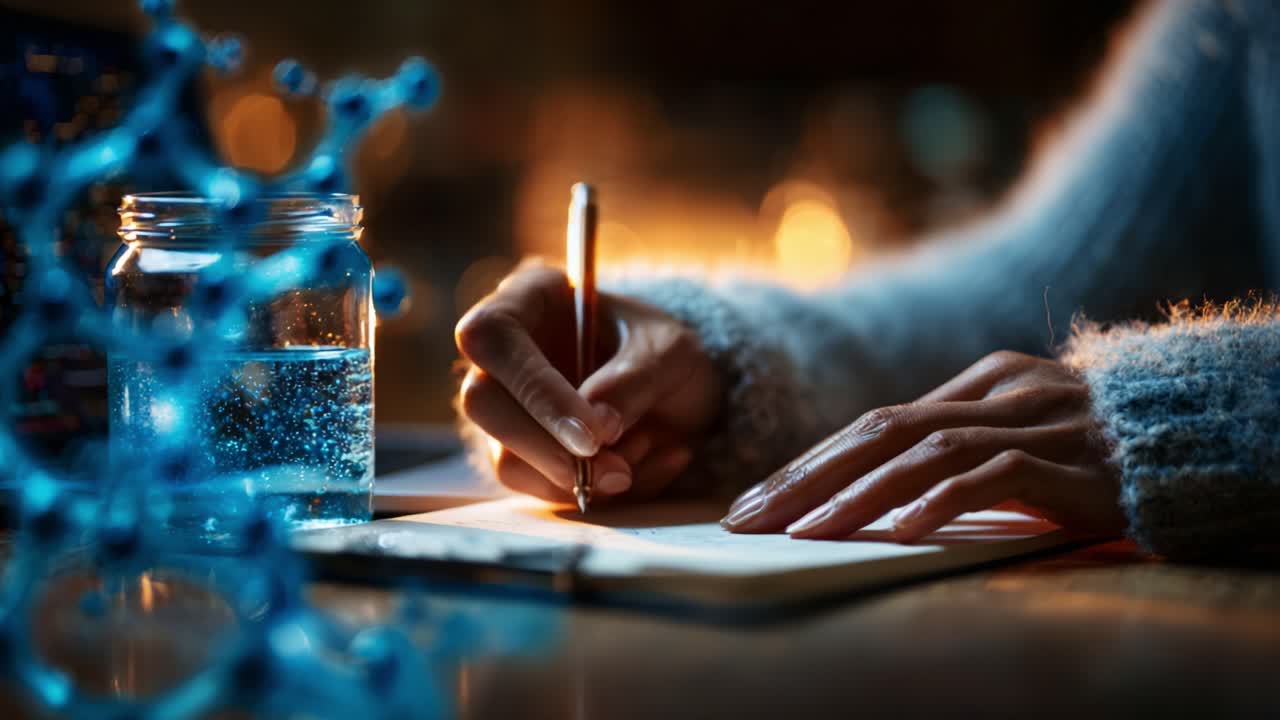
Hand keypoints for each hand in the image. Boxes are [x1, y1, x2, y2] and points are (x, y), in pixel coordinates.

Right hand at [455, 263, 724, 502]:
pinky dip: (591, 492)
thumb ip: (635, 380)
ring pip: (505, 458)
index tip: (592, 435)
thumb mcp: (671, 353)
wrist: (681, 394)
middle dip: (550, 448)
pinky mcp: (522, 453)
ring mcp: (507, 405)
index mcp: (530, 297)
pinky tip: (638, 468)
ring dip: (577, 477)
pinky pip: (537, 488)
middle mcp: (505, 351)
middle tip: (615, 472)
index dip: (535, 390)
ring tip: (641, 457)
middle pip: (482, 402)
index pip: (492, 336)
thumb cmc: (666, 353)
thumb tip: (597, 425)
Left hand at [721, 351, 1125, 540]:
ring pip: (923, 450)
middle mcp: (994, 394)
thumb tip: (875, 483)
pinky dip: (942, 503)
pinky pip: (992, 477)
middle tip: (748, 518)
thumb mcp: (1014, 434)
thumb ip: (952, 443)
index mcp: (976, 383)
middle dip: (807, 477)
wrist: (1186, 437)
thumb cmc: (1092, 447)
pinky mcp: (1065, 460)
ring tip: (804, 532)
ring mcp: (1030, 423)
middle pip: (879, 429)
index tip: (754, 501)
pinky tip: (901, 531)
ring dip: (857, 494)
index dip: (808, 462)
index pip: (872, 422)